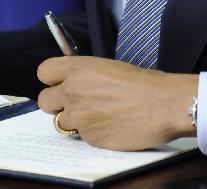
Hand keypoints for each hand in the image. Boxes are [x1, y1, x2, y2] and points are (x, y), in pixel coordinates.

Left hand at [37, 57, 196, 149]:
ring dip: (74, 120)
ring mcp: (79, 116)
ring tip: (97, 117)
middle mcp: (72, 91)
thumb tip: (78, 82)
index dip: (52, 79)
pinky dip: (92, 133)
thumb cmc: (144, 83)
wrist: (163, 105)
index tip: (61, 83)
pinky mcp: (89, 137)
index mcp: (78, 69)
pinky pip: (81, 136)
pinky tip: (110, 127)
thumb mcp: (109, 67)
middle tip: (75, 104)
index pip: (44, 72)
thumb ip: (86, 75)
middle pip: (44, 100)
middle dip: (57, 103)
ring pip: (60, 122)